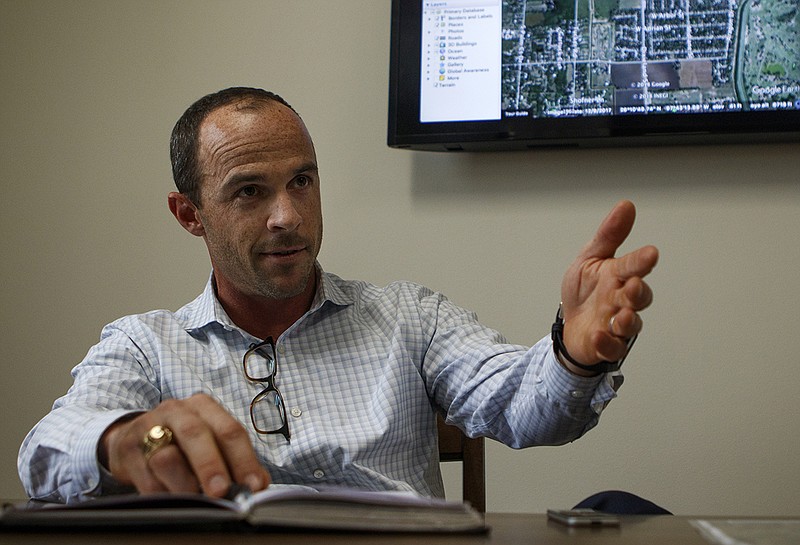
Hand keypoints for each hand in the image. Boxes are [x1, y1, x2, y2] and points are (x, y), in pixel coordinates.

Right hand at [100, 393, 270, 496]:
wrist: (131, 438)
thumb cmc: (180, 442)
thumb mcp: (208, 441)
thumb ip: (233, 460)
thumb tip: (258, 485)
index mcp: (203, 406)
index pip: (229, 430)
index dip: (244, 459)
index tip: (255, 485)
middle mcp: (176, 411)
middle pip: (195, 434)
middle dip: (211, 465)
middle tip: (222, 492)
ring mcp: (148, 428)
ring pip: (167, 457)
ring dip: (185, 484)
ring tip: (198, 501)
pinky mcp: (128, 450)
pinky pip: (147, 478)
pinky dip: (164, 494)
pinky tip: (174, 501)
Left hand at [559, 200, 658, 373]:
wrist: (569, 325)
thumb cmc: (585, 291)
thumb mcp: (590, 259)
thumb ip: (609, 235)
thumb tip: (626, 205)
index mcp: (619, 276)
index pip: (634, 266)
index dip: (642, 261)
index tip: (651, 253)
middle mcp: (622, 300)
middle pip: (639, 297)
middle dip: (638, 292)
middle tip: (633, 286)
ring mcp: (616, 324)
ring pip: (631, 325)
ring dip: (627, 320)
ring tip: (620, 315)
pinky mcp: (607, 345)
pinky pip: (612, 348)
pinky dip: (606, 343)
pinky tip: (598, 336)